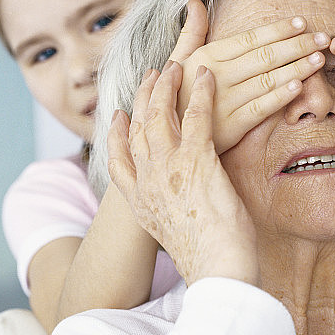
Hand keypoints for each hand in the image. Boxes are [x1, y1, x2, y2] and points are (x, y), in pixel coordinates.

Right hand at [107, 61, 258, 285]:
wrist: (217, 269)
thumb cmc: (208, 261)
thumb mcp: (177, 238)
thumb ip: (173, 218)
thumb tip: (185, 216)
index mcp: (140, 203)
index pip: (120, 162)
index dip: (117, 135)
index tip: (117, 116)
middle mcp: (147, 182)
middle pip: (137, 129)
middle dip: (142, 100)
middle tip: (149, 76)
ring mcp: (169, 169)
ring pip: (160, 116)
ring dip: (167, 87)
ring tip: (174, 65)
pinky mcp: (196, 161)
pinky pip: (196, 116)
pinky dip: (201, 93)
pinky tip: (206, 75)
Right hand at [171, 0, 331, 152]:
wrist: (167, 136)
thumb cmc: (175, 94)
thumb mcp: (177, 60)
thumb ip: (192, 31)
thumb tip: (195, 1)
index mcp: (208, 56)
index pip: (251, 38)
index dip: (279, 29)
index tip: (302, 22)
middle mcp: (217, 75)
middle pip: (265, 56)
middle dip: (298, 45)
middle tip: (323, 37)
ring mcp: (225, 100)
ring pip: (268, 79)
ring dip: (297, 68)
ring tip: (320, 59)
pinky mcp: (232, 125)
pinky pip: (261, 108)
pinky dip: (280, 96)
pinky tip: (300, 86)